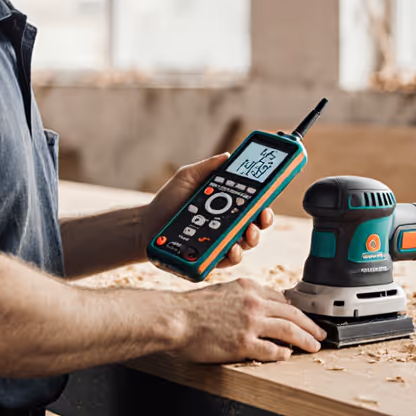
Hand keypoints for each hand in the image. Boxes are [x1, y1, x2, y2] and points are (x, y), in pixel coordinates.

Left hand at [141, 154, 274, 267]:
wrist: (146, 224)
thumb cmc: (168, 201)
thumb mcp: (187, 177)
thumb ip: (207, 166)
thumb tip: (227, 155)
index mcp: (226, 205)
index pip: (252, 204)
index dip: (264, 202)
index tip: (268, 198)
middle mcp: (228, 225)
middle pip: (256, 225)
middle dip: (263, 221)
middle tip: (261, 215)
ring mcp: (220, 243)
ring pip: (246, 244)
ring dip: (252, 238)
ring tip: (248, 232)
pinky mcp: (210, 258)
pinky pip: (227, 260)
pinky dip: (233, 255)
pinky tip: (233, 248)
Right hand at [175, 278, 325, 362]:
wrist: (176, 318)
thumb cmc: (192, 308)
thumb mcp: (222, 292)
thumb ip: (242, 298)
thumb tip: (255, 308)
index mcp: (248, 288)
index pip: (280, 298)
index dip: (295, 310)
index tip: (301, 318)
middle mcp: (254, 303)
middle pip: (292, 313)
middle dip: (310, 324)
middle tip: (320, 332)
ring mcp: (251, 323)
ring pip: (289, 331)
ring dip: (305, 339)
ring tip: (314, 346)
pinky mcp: (244, 343)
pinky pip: (273, 350)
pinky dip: (283, 354)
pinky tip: (287, 356)